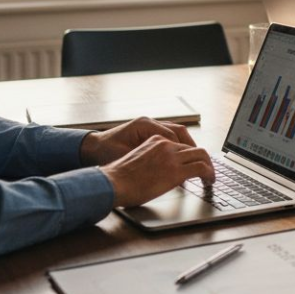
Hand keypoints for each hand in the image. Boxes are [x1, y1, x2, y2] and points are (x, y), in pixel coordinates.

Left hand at [80, 116, 196, 165]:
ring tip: (195, 161)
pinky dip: (178, 146)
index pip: (174, 136)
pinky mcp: (148, 133)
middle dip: (192, 148)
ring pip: (177, 132)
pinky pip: (169, 136)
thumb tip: (170, 170)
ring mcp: (149, 126)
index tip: (196, 165)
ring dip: (187, 146)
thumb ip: (149, 162)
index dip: (186, 152)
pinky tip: (180, 158)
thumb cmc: (105, 154)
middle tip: (202, 163)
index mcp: (144, 125)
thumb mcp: (127, 160)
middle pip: (179, 131)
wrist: (92, 149)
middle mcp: (149, 123)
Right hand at [99, 135, 213, 207]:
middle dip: (204, 159)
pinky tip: (209, 181)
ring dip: (209, 167)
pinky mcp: (176, 170)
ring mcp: (172, 156)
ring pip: (201, 155)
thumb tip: (160, 173)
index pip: (181, 144)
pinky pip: (201, 168)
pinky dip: (209, 174)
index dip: (191, 155)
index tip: (195, 163)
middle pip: (194, 148)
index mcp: (155, 140)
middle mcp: (166, 144)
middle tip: (208, 171)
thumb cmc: (119, 178)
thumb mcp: (138, 160)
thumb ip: (152, 161)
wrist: (112, 183)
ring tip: (210, 177)